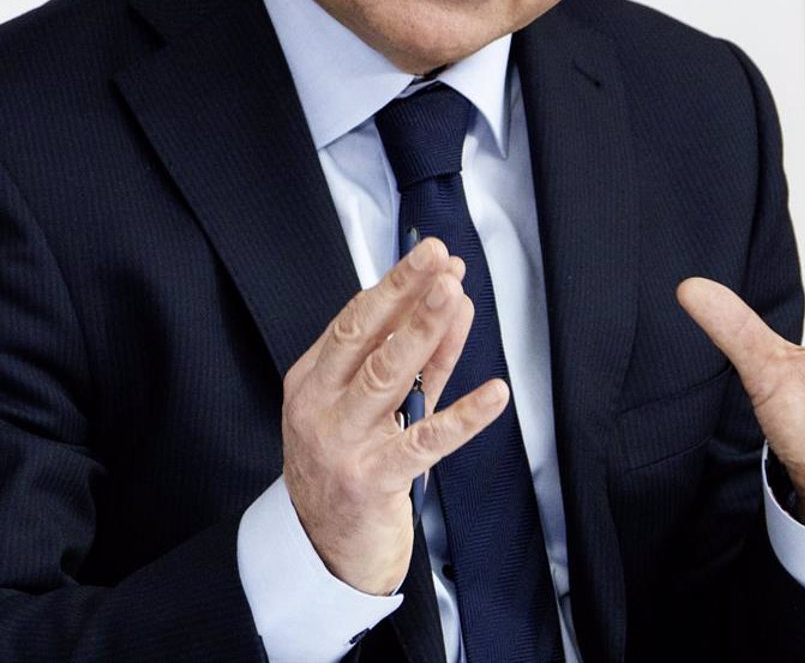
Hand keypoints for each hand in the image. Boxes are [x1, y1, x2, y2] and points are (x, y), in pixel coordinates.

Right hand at [281, 237, 510, 593]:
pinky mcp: (372, 481)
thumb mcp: (371, 408)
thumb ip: (412, 361)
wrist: (327, 549)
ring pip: (387, 377)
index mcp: (310, 380)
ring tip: (455, 296)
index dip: (395, 285)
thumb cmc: (349, 466)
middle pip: (364, 337)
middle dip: (404, 292)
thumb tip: (450, 300)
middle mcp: (319, 406)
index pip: (354, 320)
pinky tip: (493, 393)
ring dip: (424, 332)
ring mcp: (342, 444)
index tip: (431, 255)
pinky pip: (423, 442)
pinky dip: (463, 416)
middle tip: (440, 260)